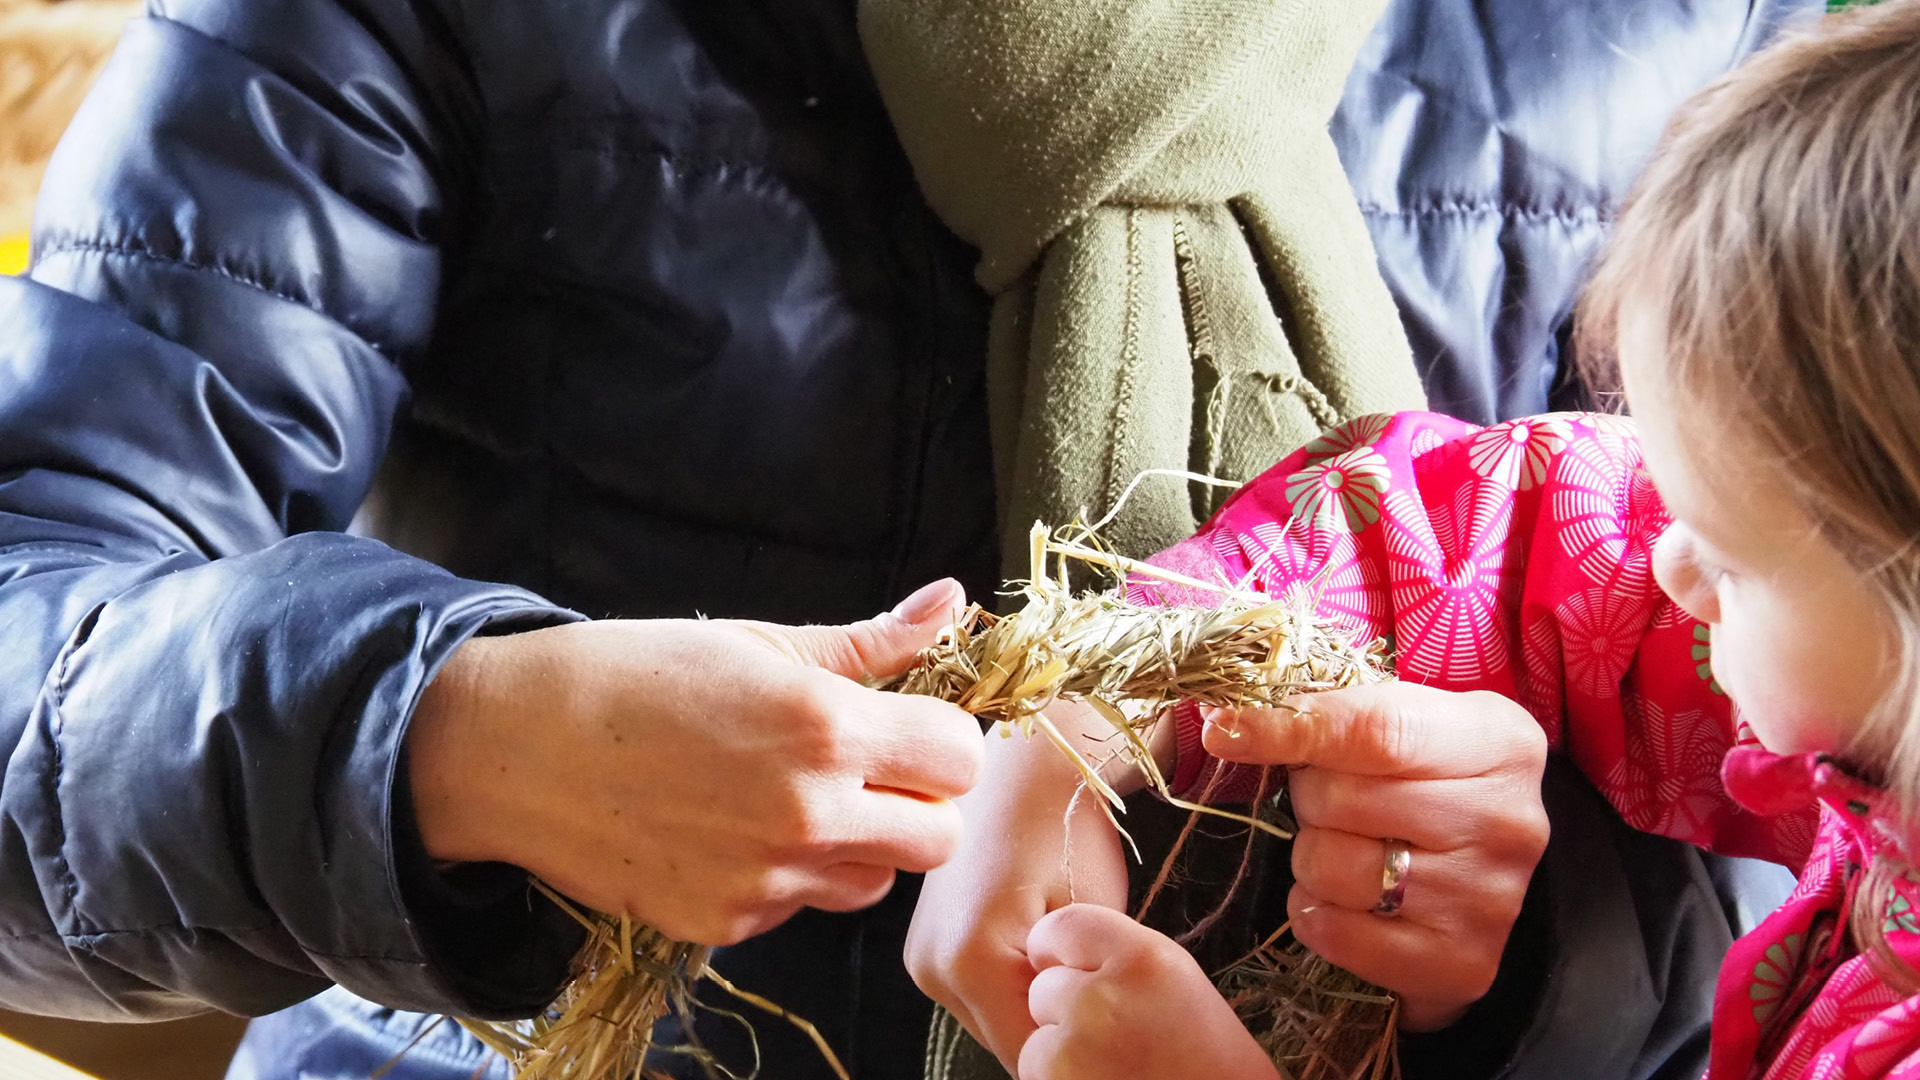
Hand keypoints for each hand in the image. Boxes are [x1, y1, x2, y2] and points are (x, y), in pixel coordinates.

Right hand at [406, 579, 985, 945]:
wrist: (514, 745)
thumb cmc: (636, 674)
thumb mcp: (760, 642)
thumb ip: (871, 641)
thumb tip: (951, 602)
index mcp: (827, 726)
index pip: (961, 759)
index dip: (945, 738)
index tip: (912, 725)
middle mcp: (809, 812)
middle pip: (940, 838)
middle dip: (920, 802)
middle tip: (870, 769)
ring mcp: (767, 877)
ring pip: (876, 881)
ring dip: (861, 845)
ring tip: (796, 796)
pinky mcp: (727, 922)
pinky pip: (801, 905)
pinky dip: (790, 875)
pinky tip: (738, 829)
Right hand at [905, 702, 1129, 1070]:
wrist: (1025, 763)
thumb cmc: (1068, 828)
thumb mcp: (1090, 921)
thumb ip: (1078, 997)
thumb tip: (1077, 1042)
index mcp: (969, 962)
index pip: (1033, 1055)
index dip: (1080, 1052)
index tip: (1113, 1035)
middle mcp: (931, 968)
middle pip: (1007, 1043)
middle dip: (1055, 1033)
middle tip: (1101, 1003)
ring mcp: (921, 957)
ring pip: (991, 1021)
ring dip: (1032, 1011)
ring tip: (1071, 966)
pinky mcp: (924, 944)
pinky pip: (976, 993)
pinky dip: (1011, 988)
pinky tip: (1041, 950)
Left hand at [1020, 904, 1277, 1079]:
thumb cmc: (1212, 1062)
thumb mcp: (1178, 984)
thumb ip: (1120, 960)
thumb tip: (1061, 958)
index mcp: (1144, 959)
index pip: (1062, 926)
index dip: (1059, 954)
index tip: (1069, 971)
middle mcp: (1105, 996)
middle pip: (1044, 987)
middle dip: (1063, 1013)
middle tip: (1113, 1039)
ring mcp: (1077, 1047)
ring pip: (1036, 1038)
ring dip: (1059, 1056)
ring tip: (1113, 1070)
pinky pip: (1037, 1073)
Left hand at [1203, 683, 1548, 1030]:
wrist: (1484, 876)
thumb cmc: (1432, 781)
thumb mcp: (1409, 722)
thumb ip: (1337, 711)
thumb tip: (1229, 722)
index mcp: (1499, 740)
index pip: (1375, 730)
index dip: (1290, 727)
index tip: (1224, 729)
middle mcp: (1508, 820)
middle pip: (1342, 799)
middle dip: (1309, 796)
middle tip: (1330, 800)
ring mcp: (1489, 899)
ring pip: (1331, 868)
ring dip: (1311, 857)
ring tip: (1346, 848)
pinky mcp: (1461, 964)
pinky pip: (1335, 933)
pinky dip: (1317, 915)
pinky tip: (1346, 900)